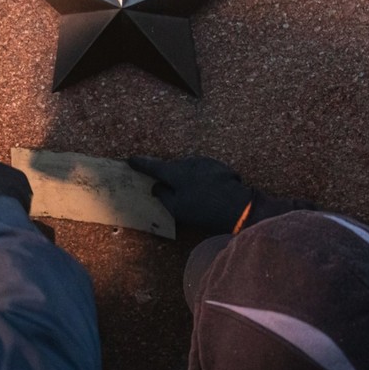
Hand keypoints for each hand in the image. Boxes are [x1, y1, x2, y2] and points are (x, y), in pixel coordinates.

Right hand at [128, 155, 251, 233]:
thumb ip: (162, 195)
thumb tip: (155, 187)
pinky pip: (202, 170)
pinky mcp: (218, 166)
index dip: (141, 164)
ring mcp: (205, 162)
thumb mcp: (177, 208)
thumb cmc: (203, 209)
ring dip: (185, 177)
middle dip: (167, 174)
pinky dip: (199, 178)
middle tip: (164, 185)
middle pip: (172, 167)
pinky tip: (205, 191)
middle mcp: (189, 162)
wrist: (237, 206)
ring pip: (188, 168)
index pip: (153, 166)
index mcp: (175, 172)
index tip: (131, 160)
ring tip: (190, 194)